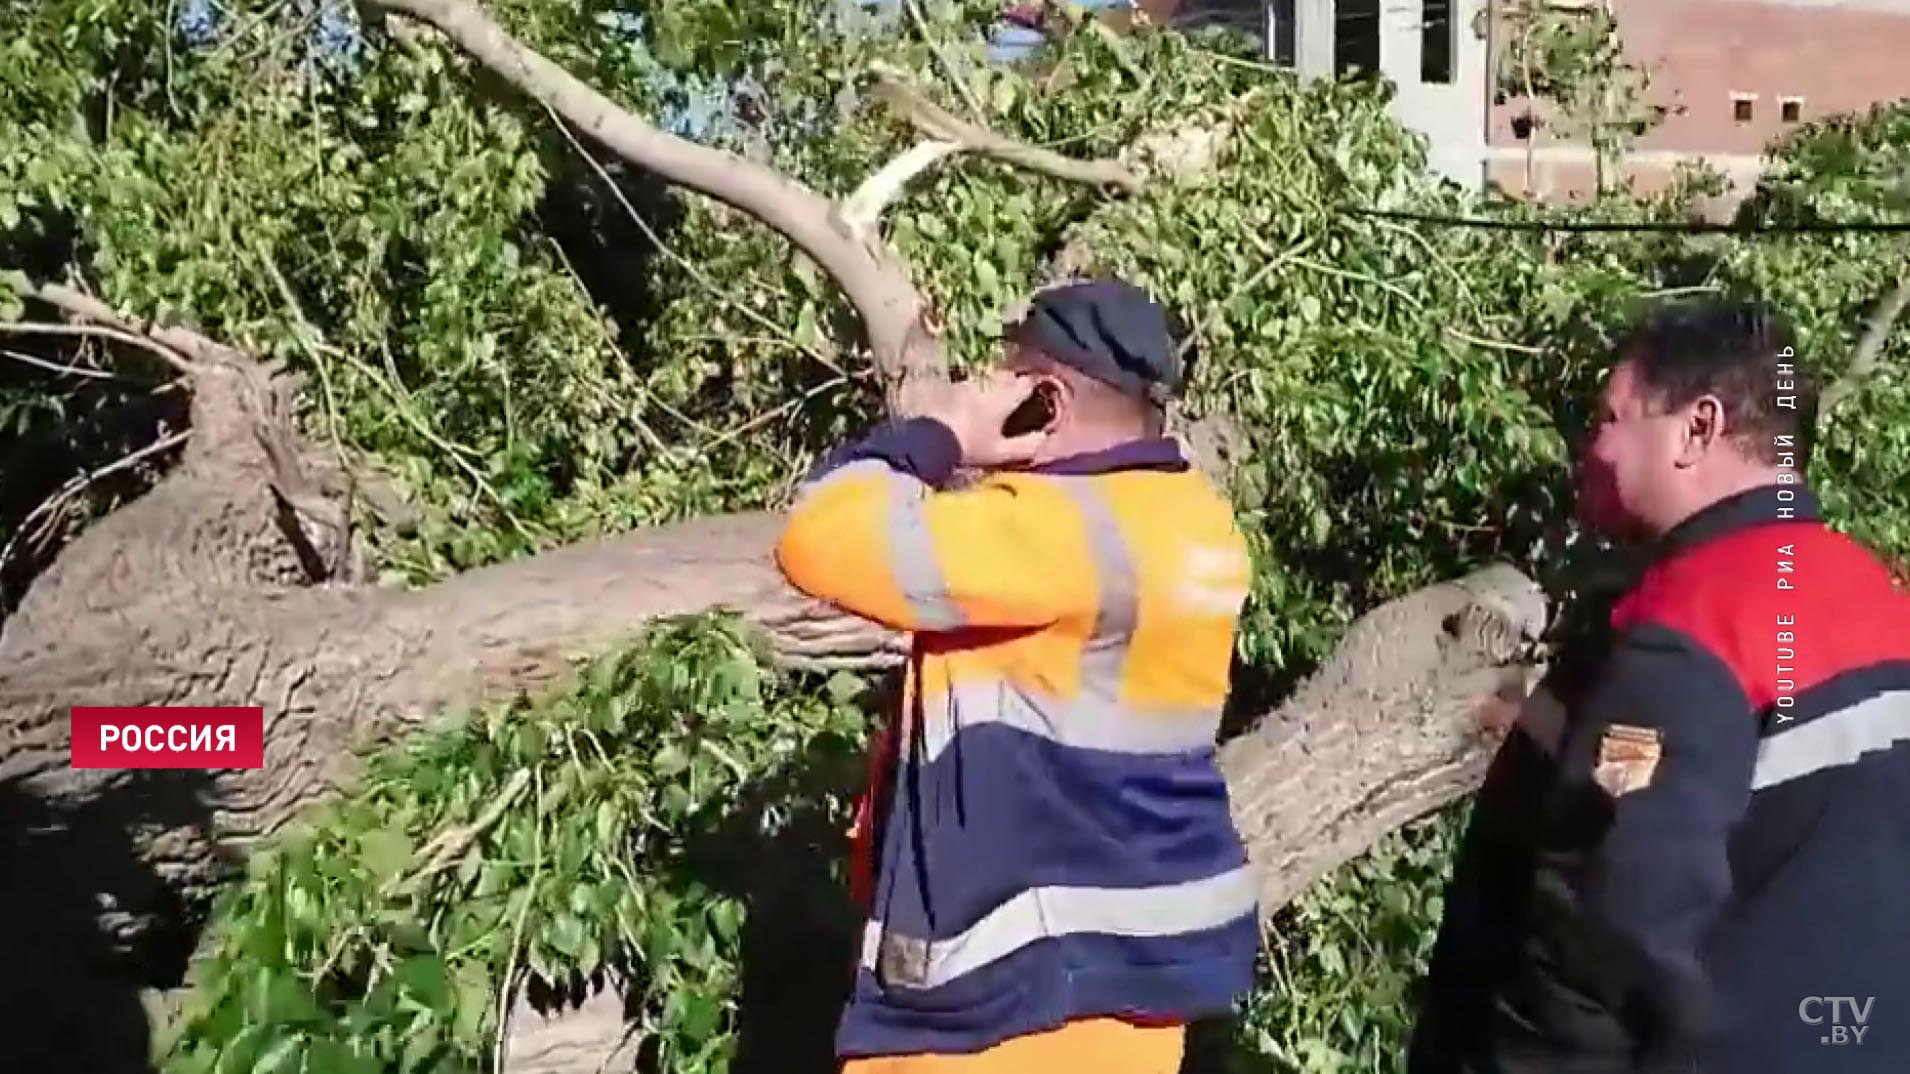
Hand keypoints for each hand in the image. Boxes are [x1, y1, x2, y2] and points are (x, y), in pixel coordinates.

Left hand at [922, 371, 1049, 468]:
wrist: (926, 441)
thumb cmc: (968, 447)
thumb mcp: (1001, 453)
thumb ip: (1027, 446)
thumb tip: (1045, 438)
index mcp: (1004, 396)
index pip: (1028, 381)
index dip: (1037, 386)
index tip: (1041, 394)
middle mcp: (987, 383)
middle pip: (1009, 375)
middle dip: (1016, 384)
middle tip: (1021, 399)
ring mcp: (967, 383)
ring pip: (989, 378)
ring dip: (996, 386)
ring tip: (998, 403)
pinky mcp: (950, 388)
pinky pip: (971, 384)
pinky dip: (977, 392)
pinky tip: (974, 407)